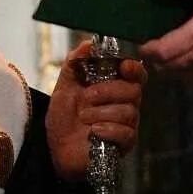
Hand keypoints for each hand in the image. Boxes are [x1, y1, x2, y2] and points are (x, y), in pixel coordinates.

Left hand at [46, 42, 141, 180]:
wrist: (55, 149)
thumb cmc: (64, 119)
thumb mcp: (64, 88)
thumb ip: (75, 64)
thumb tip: (89, 44)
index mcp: (114, 88)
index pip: (137, 74)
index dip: (134, 68)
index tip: (123, 67)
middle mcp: (125, 105)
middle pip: (134, 91)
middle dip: (108, 91)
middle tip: (86, 98)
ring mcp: (127, 126)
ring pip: (129, 112)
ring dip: (101, 113)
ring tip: (83, 118)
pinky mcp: (124, 145)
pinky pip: (126, 133)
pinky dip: (108, 130)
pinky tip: (93, 132)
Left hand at [137, 0, 192, 87]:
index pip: (162, 52)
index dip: (147, 49)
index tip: (143, 42)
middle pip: (166, 68)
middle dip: (156, 58)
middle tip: (155, 46)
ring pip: (178, 77)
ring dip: (170, 67)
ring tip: (171, 52)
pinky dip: (186, 72)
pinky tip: (190, 58)